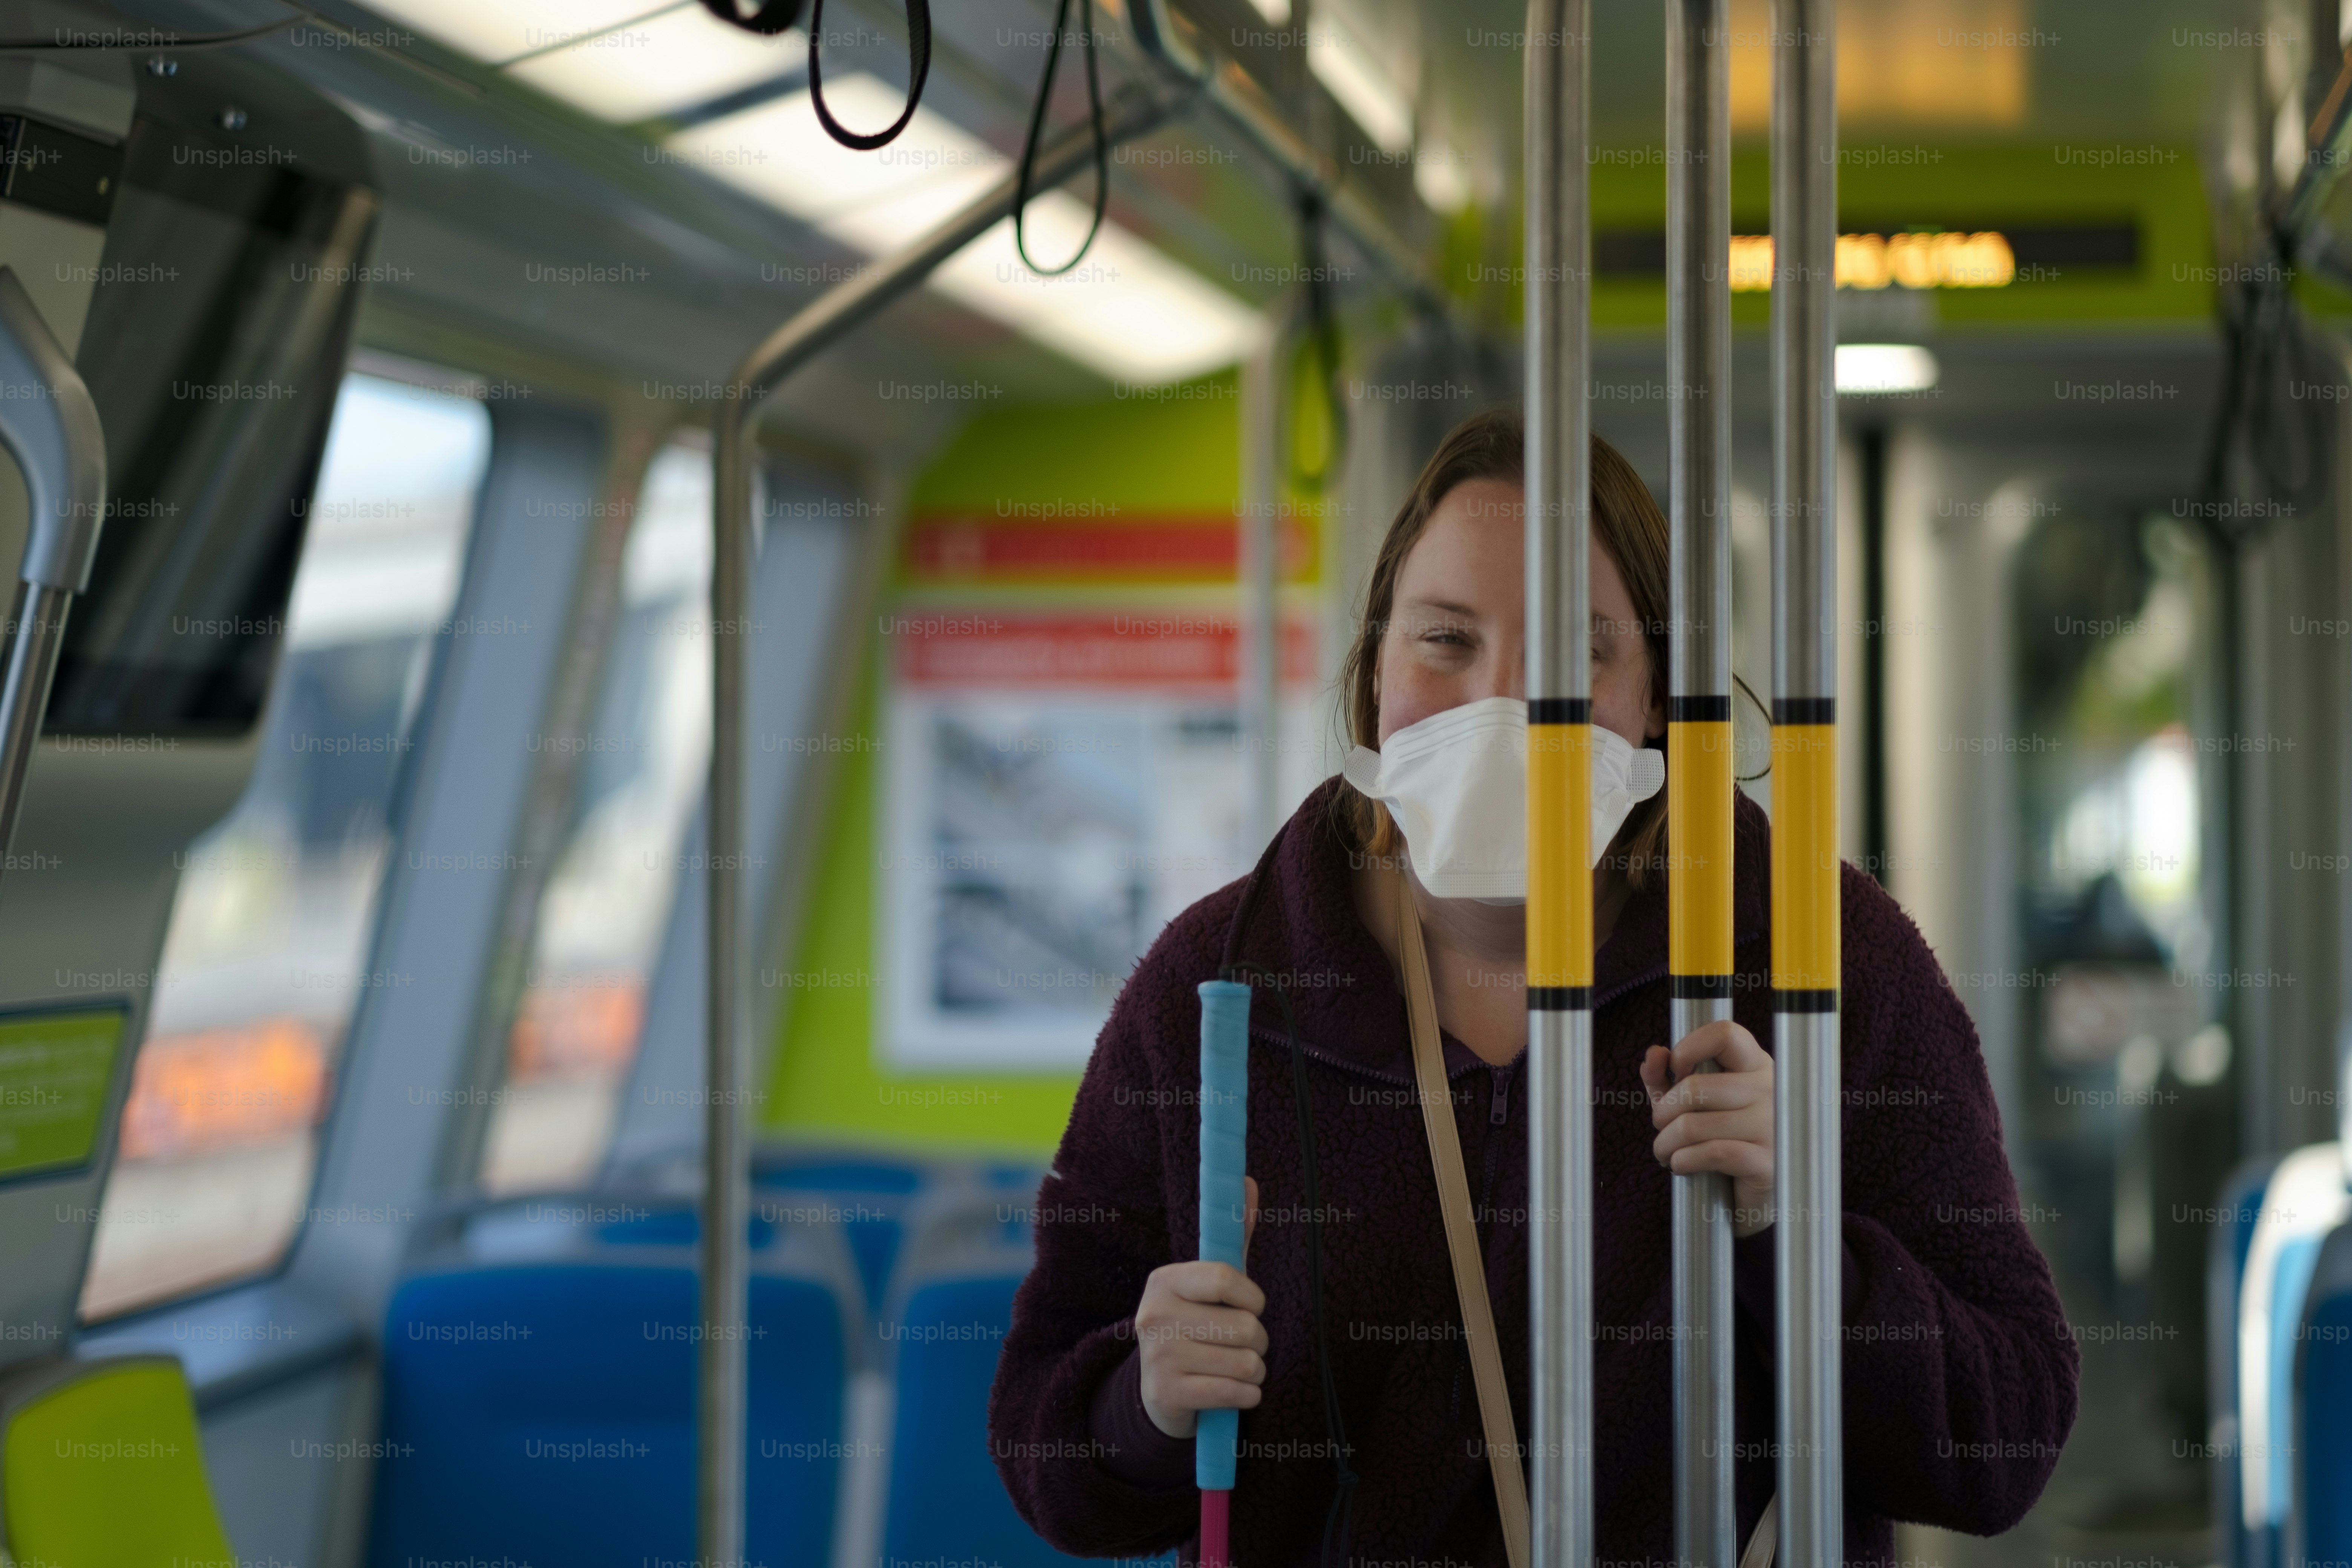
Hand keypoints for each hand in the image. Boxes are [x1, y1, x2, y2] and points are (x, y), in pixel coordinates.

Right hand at [1136, 1175, 1264, 1438]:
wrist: (1160, 1394)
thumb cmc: (1196, 1328)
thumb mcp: (1210, 1285)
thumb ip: (1233, 1238)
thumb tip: (1249, 1181)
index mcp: (1164, 1281)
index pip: (1226, 1277)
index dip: (1253, 1297)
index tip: (1251, 1306)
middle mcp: (1154, 1315)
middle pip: (1246, 1326)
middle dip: (1257, 1341)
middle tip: (1239, 1344)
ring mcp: (1159, 1357)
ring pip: (1246, 1362)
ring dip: (1254, 1371)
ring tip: (1234, 1368)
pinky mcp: (1168, 1394)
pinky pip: (1236, 1394)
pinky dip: (1247, 1396)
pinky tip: (1232, 1392)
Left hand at [1640, 1022, 1774, 1237]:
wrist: (1759, 1191)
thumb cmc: (1723, 1137)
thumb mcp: (1691, 1102)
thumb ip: (1667, 1077)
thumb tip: (1654, 1054)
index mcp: (1755, 1065)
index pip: (1725, 1034)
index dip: (1688, 1047)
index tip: (1676, 1072)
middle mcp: (1769, 1090)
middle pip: (1694, 1088)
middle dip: (1662, 1113)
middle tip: (1661, 1128)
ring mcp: (1772, 1126)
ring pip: (1693, 1125)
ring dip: (1666, 1144)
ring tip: (1667, 1152)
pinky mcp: (1768, 1162)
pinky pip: (1711, 1154)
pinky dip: (1683, 1162)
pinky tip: (1681, 1165)